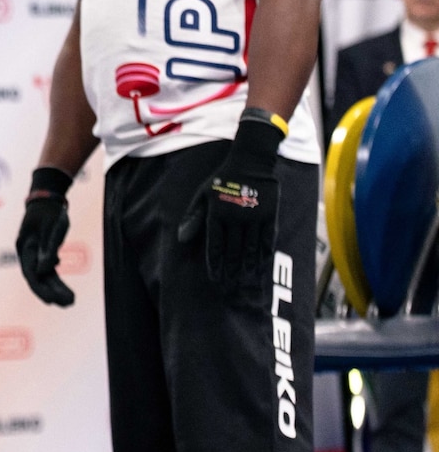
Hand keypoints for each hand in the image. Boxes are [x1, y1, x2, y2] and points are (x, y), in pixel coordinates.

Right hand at [16, 167, 75, 305]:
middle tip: (69, 303)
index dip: (41, 289)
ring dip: (56, 289)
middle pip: (38, 278)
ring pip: (45, 276)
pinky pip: (49, 270)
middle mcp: (27, 253)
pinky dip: (56, 280)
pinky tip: (65, 289)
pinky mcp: (44, 252)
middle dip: (52, 292)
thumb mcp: (53, 229)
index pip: (31, 273)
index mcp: (25, 247)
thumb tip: (45, 271)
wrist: (47, 198)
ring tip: (71, 301)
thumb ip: (49, 249)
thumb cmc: (50, 212)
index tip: (53, 301)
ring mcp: (35, 253)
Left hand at [177, 116, 282, 293]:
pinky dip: (265, 256)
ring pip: (251, 249)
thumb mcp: (203, 195)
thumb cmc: (222, 180)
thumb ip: (193, 217)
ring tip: (246, 285)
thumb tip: (180, 238)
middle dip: (231, 272)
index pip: (215, 245)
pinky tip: (262, 268)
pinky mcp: (270, 215)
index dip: (215, 263)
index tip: (215, 279)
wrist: (251, 162)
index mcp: (216, 213)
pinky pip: (267, 240)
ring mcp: (254, 217)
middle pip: (234, 251)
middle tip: (230, 289)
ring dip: (248, 269)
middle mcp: (235, 217)